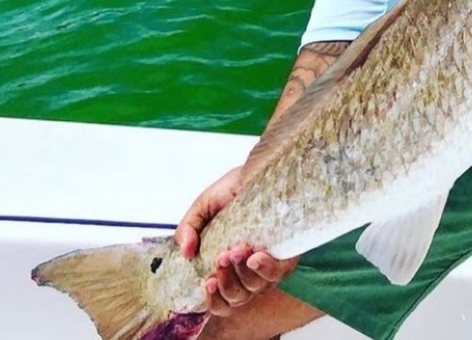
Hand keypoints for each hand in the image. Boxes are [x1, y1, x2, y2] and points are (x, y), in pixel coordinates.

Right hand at [173, 167, 299, 315]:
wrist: (257, 169)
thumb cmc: (232, 191)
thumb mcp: (203, 208)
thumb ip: (188, 228)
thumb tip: (185, 252)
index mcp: (227, 267)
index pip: (221, 301)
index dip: (213, 299)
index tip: (207, 282)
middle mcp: (248, 271)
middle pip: (237, 297)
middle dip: (227, 282)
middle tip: (221, 257)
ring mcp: (268, 264)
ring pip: (255, 288)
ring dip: (242, 273)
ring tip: (235, 250)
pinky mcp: (287, 254)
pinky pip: (278, 272)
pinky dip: (265, 268)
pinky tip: (256, 257)